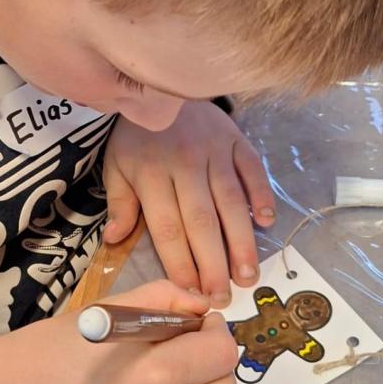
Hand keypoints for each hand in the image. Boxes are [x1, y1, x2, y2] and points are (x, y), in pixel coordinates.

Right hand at [0, 281, 237, 383]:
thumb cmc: (53, 347)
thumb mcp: (110, 309)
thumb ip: (165, 300)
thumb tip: (206, 307)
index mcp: (150, 375)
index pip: (221, 352)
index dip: (211, 328)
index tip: (192, 320)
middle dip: (213, 360)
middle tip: (184, 343)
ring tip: (162, 371)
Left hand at [102, 101, 274, 307]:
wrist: (158, 86)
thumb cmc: (137, 136)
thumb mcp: (116, 166)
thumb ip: (120, 203)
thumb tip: (115, 240)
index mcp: (151, 174)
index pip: (167, 227)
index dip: (179, 262)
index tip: (190, 292)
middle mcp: (185, 164)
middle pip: (202, 221)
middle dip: (213, 263)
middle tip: (224, 297)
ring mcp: (213, 150)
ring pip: (231, 201)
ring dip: (242, 241)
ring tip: (248, 275)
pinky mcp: (235, 139)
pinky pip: (252, 169)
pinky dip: (261, 194)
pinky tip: (267, 221)